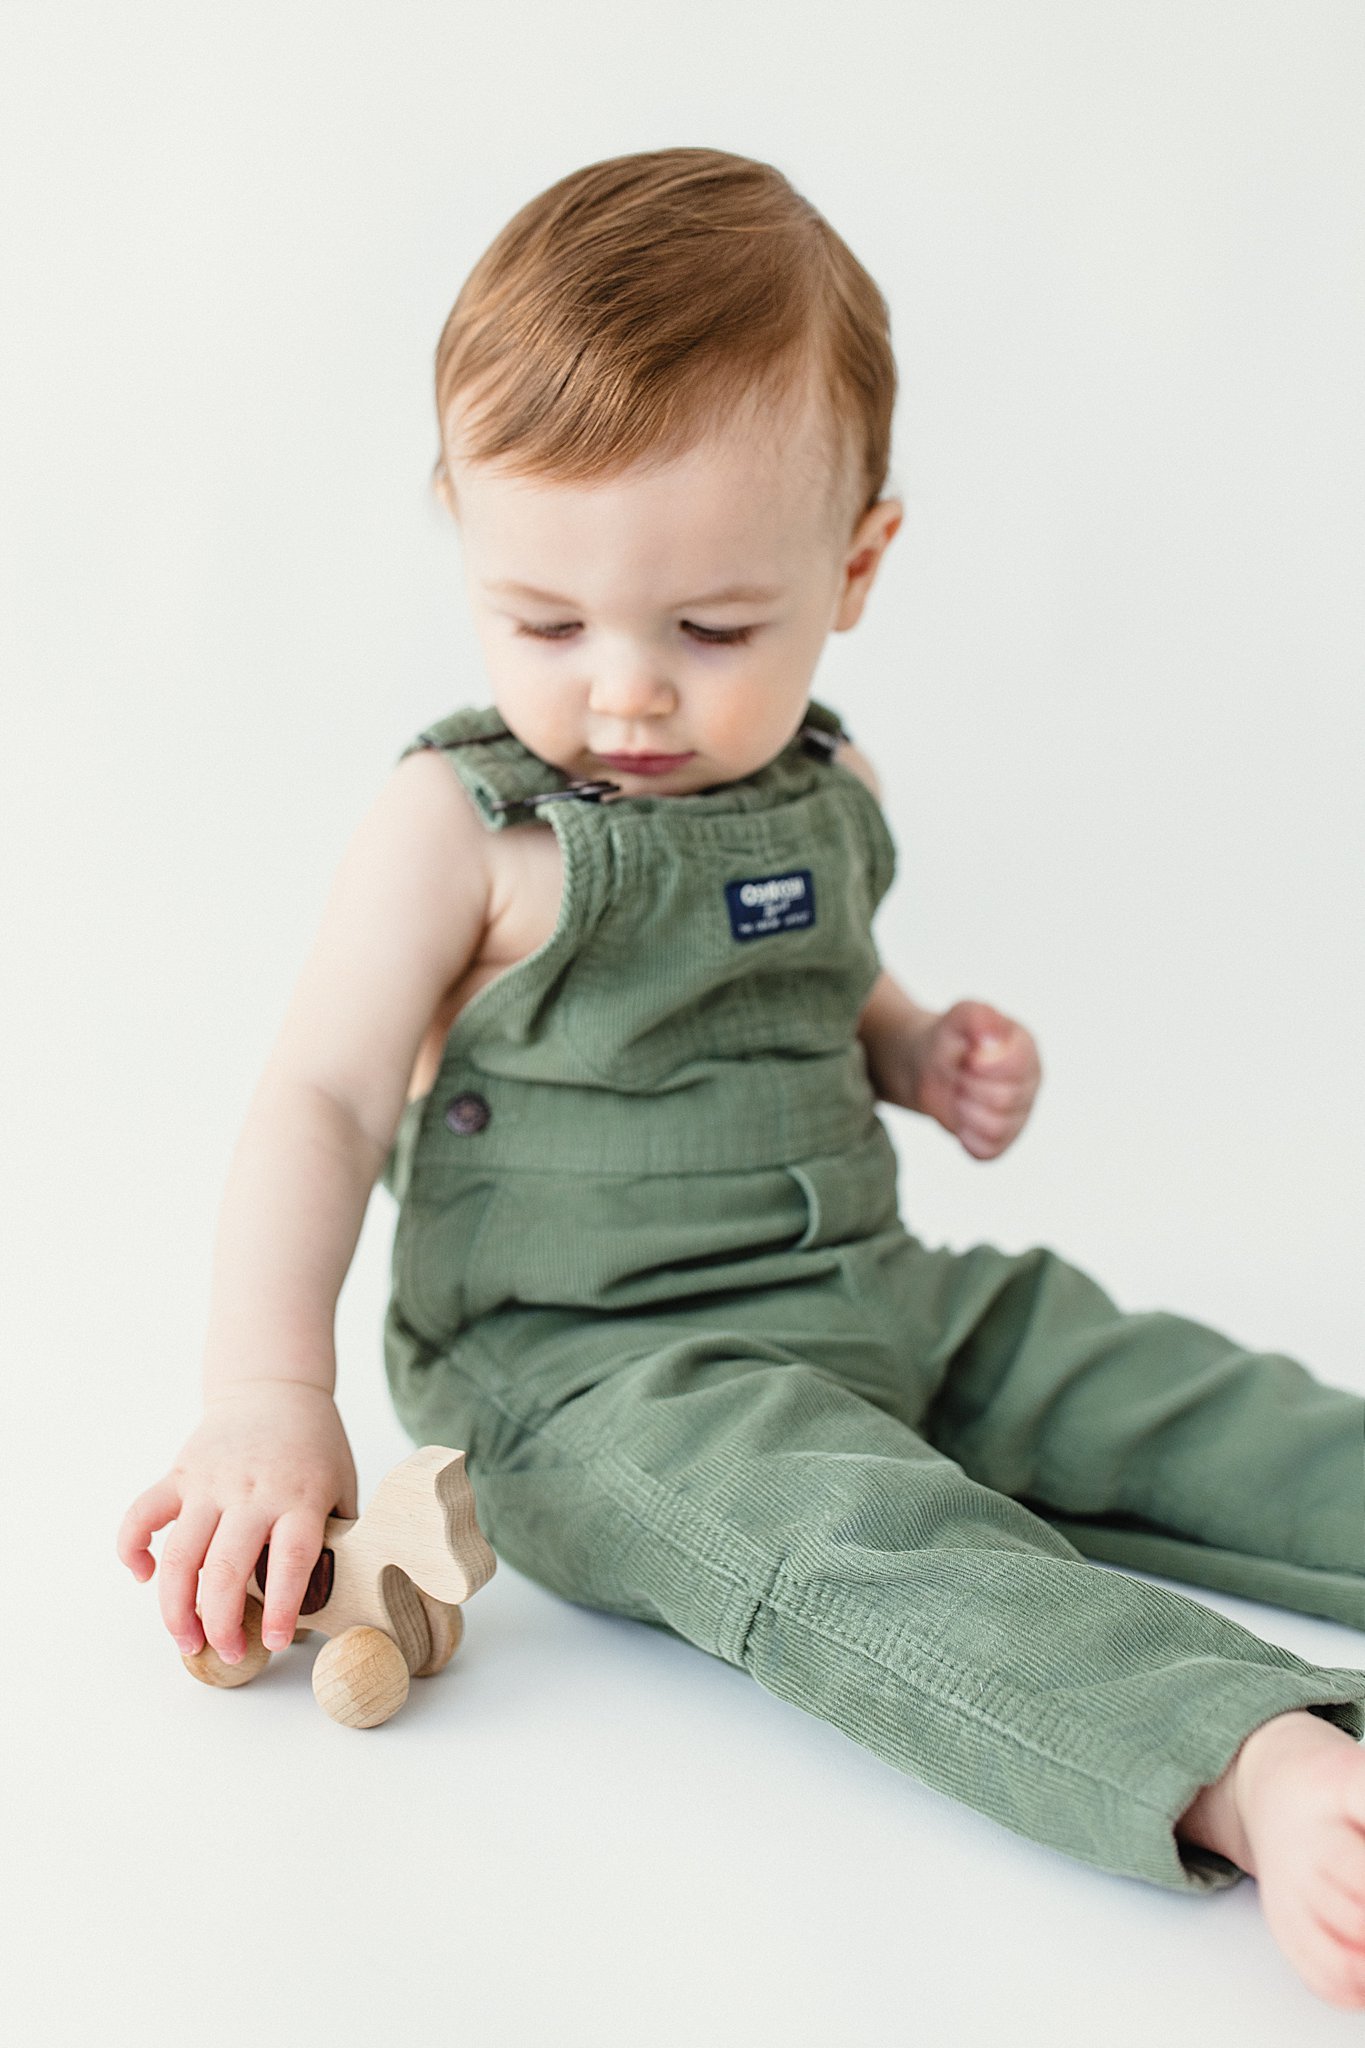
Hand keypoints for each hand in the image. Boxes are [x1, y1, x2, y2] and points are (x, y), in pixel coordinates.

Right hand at [116, 1381, 358, 1662]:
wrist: (275, 1387)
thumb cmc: (314, 1447)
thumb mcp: (341, 1486)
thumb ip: (336, 1537)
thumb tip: (333, 1600)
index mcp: (300, 1496)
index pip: (290, 1561)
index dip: (281, 1608)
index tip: (275, 1643)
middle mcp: (253, 1491)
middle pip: (227, 1567)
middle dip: (222, 1622)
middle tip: (227, 1653)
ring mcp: (211, 1481)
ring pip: (181, 1553)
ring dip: (176, 1606)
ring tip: (186, 1640)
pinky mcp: (180, 1473)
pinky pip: (143, 1514)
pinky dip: (132, 1548)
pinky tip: (143, 1574)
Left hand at [908, 999, 1041, 1159]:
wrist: (926, 1065)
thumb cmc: (948, 1039)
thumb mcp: (958, 1017)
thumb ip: (979, 1017)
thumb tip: (994, 1038)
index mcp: (1025, 1048)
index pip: (1016, 1066)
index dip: (982, 1065)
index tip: (967, 1058)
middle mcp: (1029, 1083)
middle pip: (1004, 1100)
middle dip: (968, 1087)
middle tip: (958, 1074)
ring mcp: (1018, 1114)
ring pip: (996, 1128)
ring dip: (964, 1112)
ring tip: (958, 1094)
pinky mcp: (1002, 1140)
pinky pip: (987, 1150)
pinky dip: (966, 1136)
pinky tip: (961, 1117)